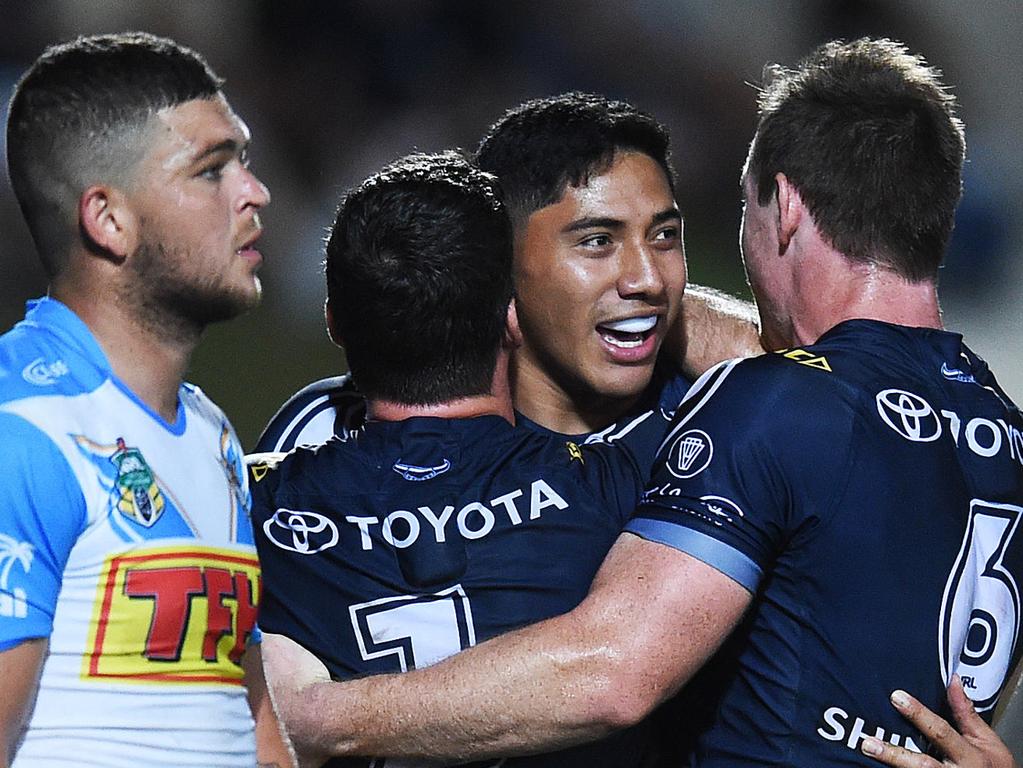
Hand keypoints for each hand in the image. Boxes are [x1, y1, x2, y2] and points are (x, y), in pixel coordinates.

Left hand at [861, 675, 1018, 767]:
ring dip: (891, 764)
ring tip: (868, 753)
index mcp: (968, 756)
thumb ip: (965, 713)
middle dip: (895, 754)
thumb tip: (953, 681)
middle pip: (922, 764)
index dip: (919, 714)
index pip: (940, 732)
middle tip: (868, 743)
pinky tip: (877, 767)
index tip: (896, 697)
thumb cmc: (994, 766)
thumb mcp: (986, 739)